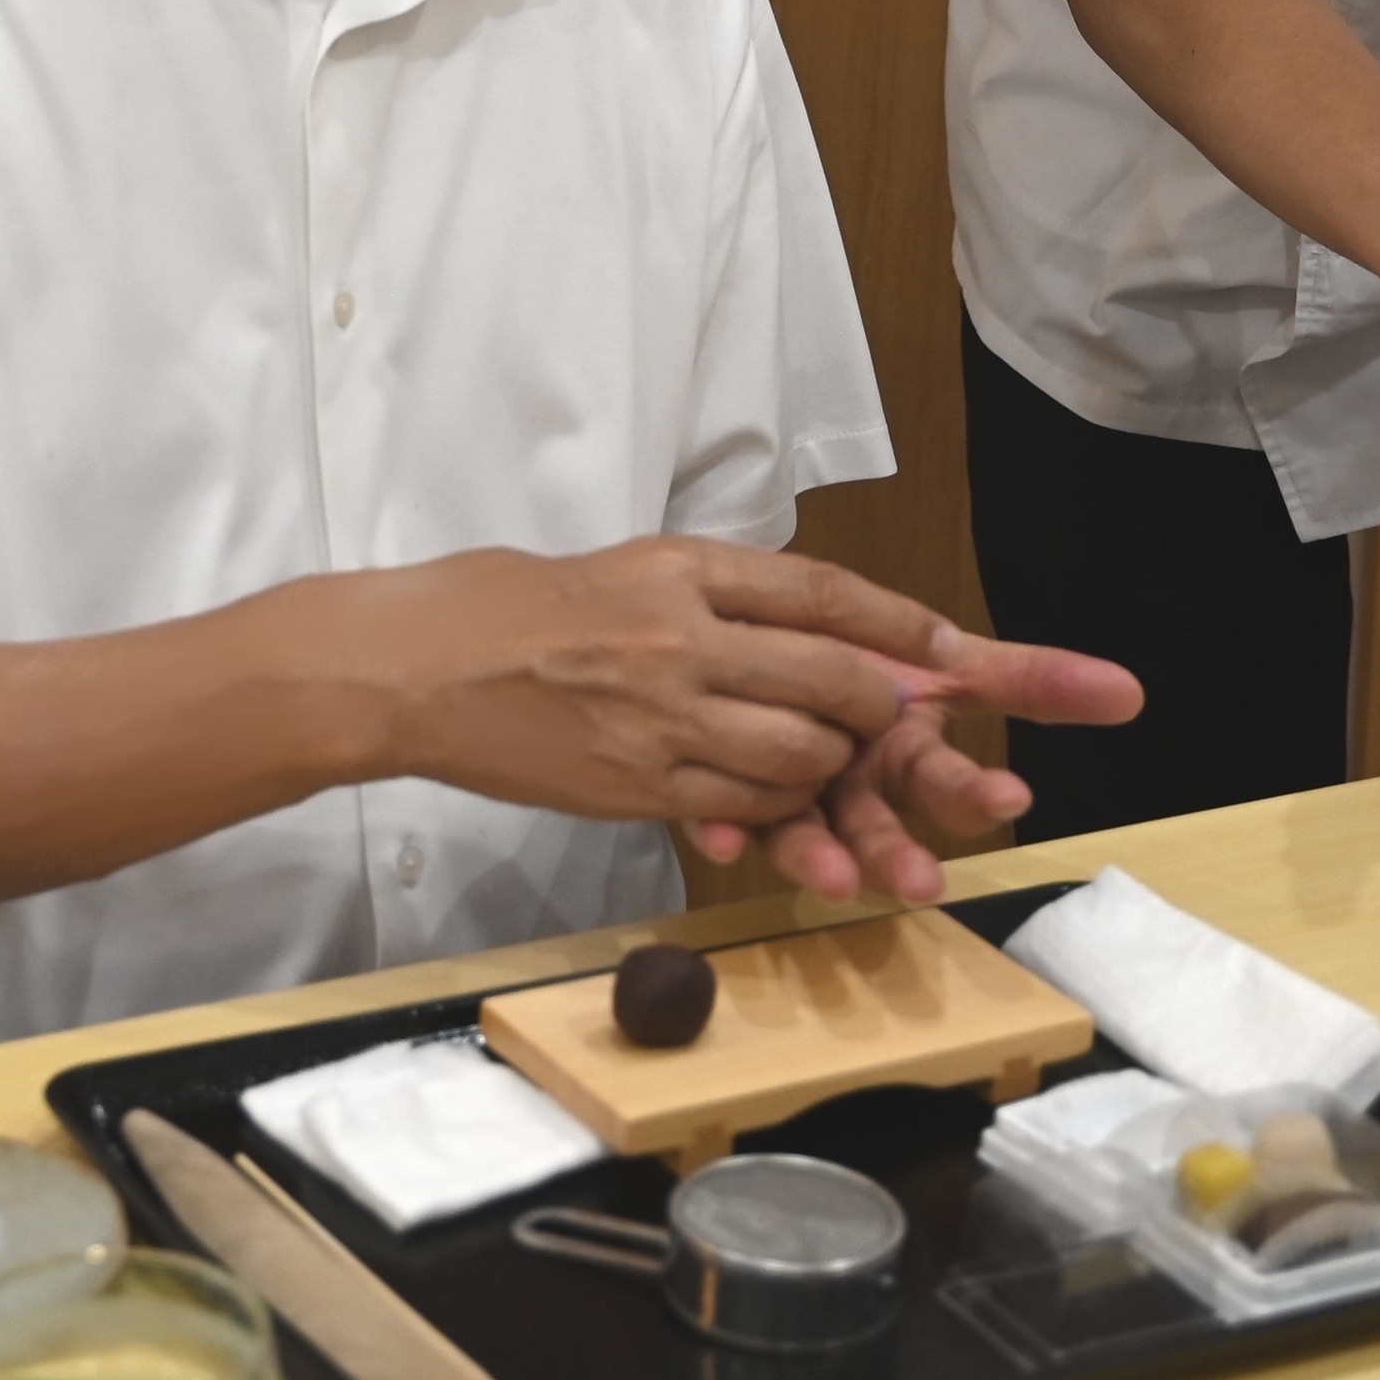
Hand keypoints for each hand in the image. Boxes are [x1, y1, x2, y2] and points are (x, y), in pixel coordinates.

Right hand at [347, 539, 948, 831]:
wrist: (422, 665)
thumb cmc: (525, 608)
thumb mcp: (635, 570)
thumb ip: (729, 596)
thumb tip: (828, 630)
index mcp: (685, 569)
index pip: (825, 593)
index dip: (903, 626)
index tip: (958, 650)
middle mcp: (683, 638)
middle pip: (835, 680)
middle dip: (885, 712)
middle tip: (896, 722)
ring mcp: (662, 717)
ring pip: (801, 755)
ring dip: (833, 766)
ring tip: (826, 763)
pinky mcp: (637, 786)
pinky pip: (743, 806)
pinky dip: (775, 810)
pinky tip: (767, 802)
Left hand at [688, 627, 1144, 904]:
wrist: (758, 652)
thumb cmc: (863, 656)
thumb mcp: (942, 658)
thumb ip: (1030, 677)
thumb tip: (1133, 693)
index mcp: (906, 749)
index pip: (953, 777)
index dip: (980, 789)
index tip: (1012, 796)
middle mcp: (852, 784)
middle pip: (882, 821)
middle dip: (902, 854)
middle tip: (924, 885)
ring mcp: (789, 797)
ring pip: (808, 835)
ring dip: (820, 861)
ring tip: (833, 882)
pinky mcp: (726, 803)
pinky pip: (722, 819)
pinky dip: (725, 830)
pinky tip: (719, 839)